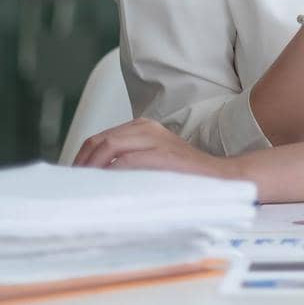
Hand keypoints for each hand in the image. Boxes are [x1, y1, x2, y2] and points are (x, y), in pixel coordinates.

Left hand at [71, 117, 233, 177]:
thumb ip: (126, 160)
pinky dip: (110, 173)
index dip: (82, 158)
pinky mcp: (161, 154)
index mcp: (143, 126)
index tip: (75, 178)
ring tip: (84, 187)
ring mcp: (155, 139)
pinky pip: (125, 161)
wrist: (219, 177)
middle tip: (74, 185)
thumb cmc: (184, 174)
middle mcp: (147, 128)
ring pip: (108, 146)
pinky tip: (104, 187)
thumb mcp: (151, 159)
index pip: (99, 138)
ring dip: (91, 167)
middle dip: (81, 163)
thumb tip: (93, 175)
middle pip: (99, 140)